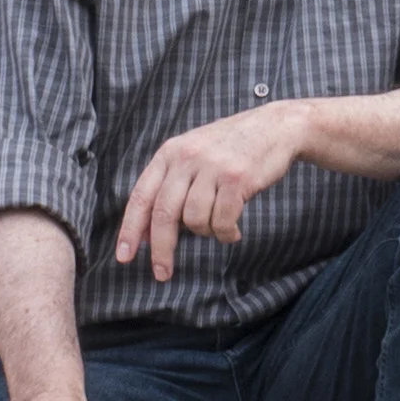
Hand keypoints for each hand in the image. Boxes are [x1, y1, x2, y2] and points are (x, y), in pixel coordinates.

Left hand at [111, 102, 306, 281]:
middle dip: (161, 249)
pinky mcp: (237, 178)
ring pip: (195, 220)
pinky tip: (234, 231)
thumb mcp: (192, 156)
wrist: (275, 127)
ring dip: (206, 233)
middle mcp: (187, 157)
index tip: (124, 257)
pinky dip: (226, 234)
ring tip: (219, 225)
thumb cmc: (231, 148)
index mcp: (169, 153)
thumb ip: (169, 188)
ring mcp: (212, 167)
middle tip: (162, 273)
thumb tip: (146, 233)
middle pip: (164, 214)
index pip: (141, 197)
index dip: (129, 229)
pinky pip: (222, 222)